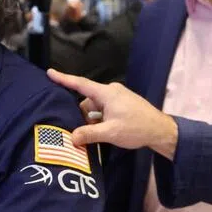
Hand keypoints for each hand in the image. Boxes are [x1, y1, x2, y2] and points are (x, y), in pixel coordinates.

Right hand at [46, 69, 178, 158]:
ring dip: (91, 120)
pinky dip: (99, 120)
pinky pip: (104, 110)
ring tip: (94, 136)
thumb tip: (72, 138)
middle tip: (79, 132)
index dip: (64, 79)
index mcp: (106, 93)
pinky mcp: (122, 104)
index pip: (80, 84)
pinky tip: (101, 133)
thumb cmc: (136, 128)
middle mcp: (111, 91)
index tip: (50, 73)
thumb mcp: (110, 133)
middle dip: (81, 115)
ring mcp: (118, 97)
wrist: (161, 130)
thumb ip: (89, 134)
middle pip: (87, 101)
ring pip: (95, 107)